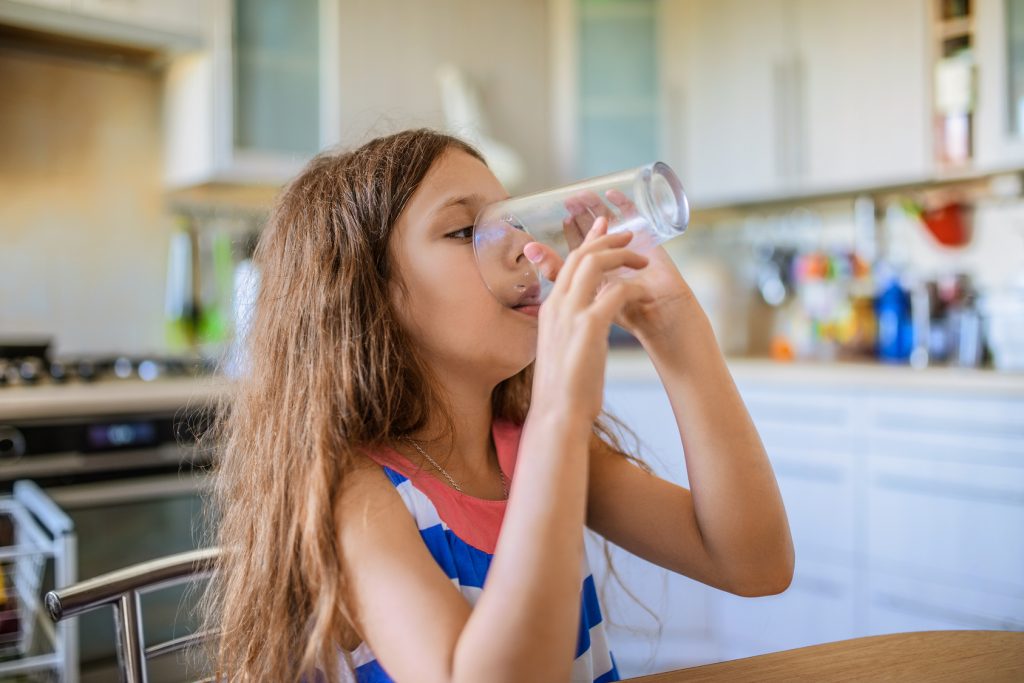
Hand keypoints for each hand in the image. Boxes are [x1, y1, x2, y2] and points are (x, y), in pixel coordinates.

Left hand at [524, 189, 697, 344]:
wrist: (660, 319)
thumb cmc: (626, 314)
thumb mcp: (584, 290)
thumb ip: (558, 271)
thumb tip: (528, 248)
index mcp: (596, 273)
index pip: (580, 247)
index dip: (571, 232)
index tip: (560, 217)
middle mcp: (612, 259)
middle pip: (594, 230)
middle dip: (581, 215)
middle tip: (569, 200)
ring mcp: (630, 248)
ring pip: (611, 221)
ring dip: (596, 207)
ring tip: (583, 195)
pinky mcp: (648, 241)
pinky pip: (636, 217)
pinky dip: (624, 203)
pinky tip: (611, 193)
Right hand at [530, 216, 652, 424]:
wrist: (557, 414)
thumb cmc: (563, 390)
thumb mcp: (560, 350)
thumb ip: (568, 332)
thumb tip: (580, 327)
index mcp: (550, 310)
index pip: (568, 264)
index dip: (588, 243)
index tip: (604, 230)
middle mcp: (557, 306)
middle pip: (581, 256)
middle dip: (607, 240)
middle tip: (628, 234)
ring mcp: (571, 315)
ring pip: (595, 264)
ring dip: (621, 256)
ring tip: (642, 258)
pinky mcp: (589, 327)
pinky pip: (615, 292)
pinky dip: (633, 286)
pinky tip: (646, 290)